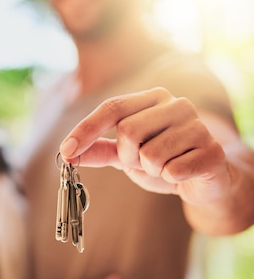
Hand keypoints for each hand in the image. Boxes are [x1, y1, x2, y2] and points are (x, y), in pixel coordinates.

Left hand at [59, 87, 230, 207]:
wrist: (205, 180)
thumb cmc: (164, 161)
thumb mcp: (127, 155)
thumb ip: (99, 150)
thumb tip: (66, 153)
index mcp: (154, 98)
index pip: (112, 107)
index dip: (86, 129)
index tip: (65, 150)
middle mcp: (178, 104)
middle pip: (128, 131)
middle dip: (128, 156)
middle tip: (144, 162)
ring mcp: (198, 126)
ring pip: (150, 155)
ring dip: (151, 170)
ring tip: (166, 167)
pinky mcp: (213, 151)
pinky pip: (173, 171)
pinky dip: (170, 179)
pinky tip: (183, 173)